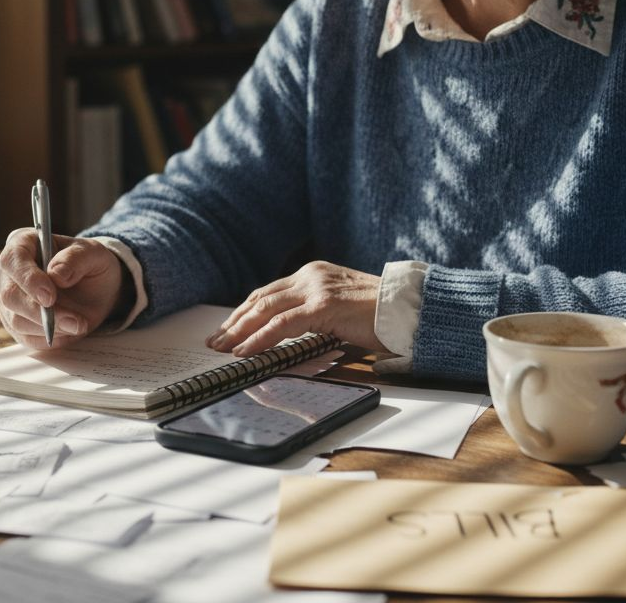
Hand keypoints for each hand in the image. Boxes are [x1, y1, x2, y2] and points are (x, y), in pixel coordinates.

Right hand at [0, 230, 127, 349]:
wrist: (95, 290)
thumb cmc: (90, 265)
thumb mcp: (94, 254)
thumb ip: (76, 259)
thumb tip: (56, 274)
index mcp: (23, 243)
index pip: (12, 259)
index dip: (28, 279)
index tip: (50, 296)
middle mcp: (8, 271)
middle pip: (10, 295)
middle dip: (41, 312)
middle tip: (73, 320)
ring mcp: (9, 299)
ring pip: (17, 320)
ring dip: (50, 327)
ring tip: (79, 323)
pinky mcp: (15, 323)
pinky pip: (26, 337)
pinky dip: (50, 338)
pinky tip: (69, 330)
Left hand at [206, 261, 382, 356]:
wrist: (409, 306)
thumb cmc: (380, 313)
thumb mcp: (340, 307)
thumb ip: (315, 313)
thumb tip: (289, 333)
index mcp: (314, 274)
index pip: (269, 293)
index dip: (245, 312)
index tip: (229, 328)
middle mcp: (311, 275)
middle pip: (261, 298)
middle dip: (235, 321)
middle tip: (216, 340)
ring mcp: (317, 288)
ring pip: (266, 309)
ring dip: (240, 331)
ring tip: (223, 348)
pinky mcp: (324, 305)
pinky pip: (283, 324)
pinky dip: (260, 338)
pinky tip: (246, 351)